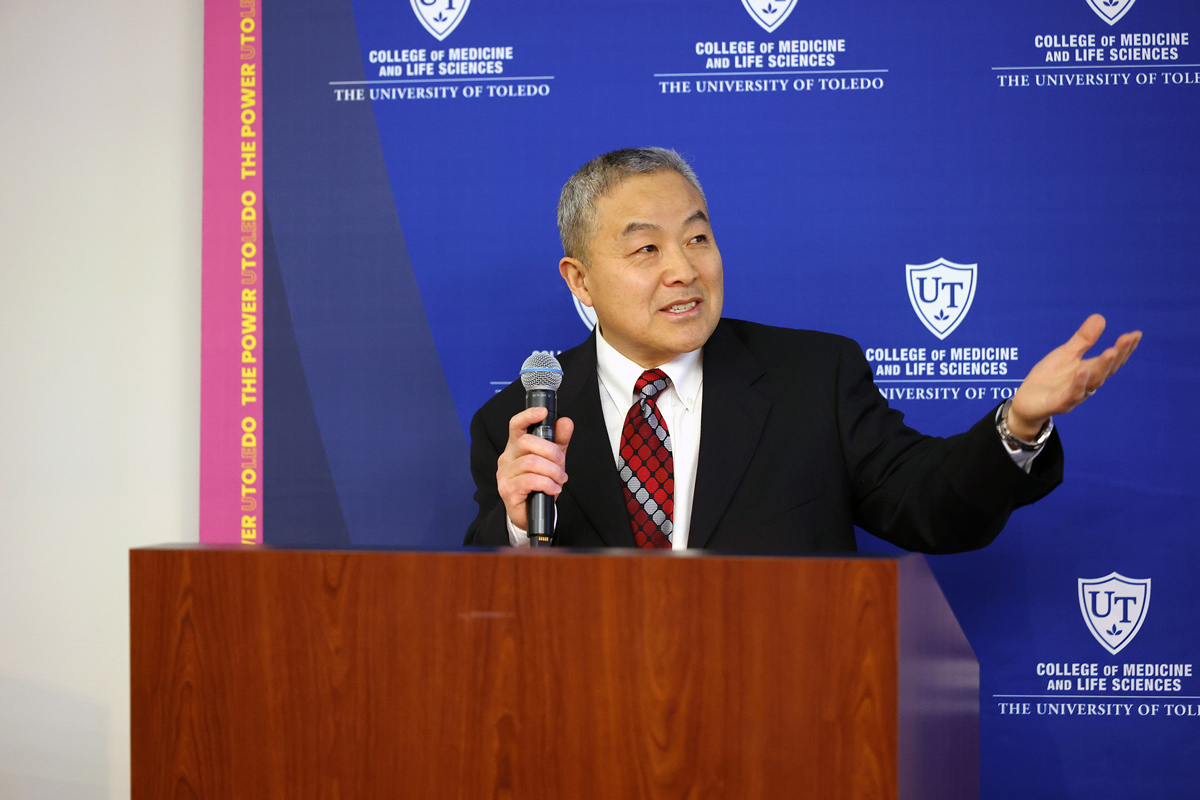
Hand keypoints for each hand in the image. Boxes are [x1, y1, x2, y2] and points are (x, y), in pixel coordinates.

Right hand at [496, 406, 574, 530]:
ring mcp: (505, 474)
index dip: (528, 416)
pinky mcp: (508, 490)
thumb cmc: (538, 485)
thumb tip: (565, 422)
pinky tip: (553, 489)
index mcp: (515, 447)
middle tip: (561, 463)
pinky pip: (530, 480)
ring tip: (560, 479)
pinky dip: (547, 484)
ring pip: (531, 463)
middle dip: (551, 452)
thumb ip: (559, 441)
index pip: (516, 425)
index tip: (543, 412)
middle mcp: (507, 458)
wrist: (529, 515)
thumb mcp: (552, 460)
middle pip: (527, 442)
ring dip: (552, 471)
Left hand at [1008, 314, 1141, 438]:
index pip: (1111, 360)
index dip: (1124, 348)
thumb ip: (1083, 339)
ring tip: (1111, 351)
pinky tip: (1082, 370)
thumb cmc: (1049, 378)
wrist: (1026, 402)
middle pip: (1107, 370)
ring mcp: (1075, 395)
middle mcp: (1087, 384)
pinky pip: (1072, 394)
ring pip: (1093, 382)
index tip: (1136, 334)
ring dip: (1103, 366)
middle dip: (1118, 354)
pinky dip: (1079, 383)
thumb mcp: (1066, 354)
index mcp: (1090, 371)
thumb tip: (1100, 317)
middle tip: (1128, 338)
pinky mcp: (1060, 404)